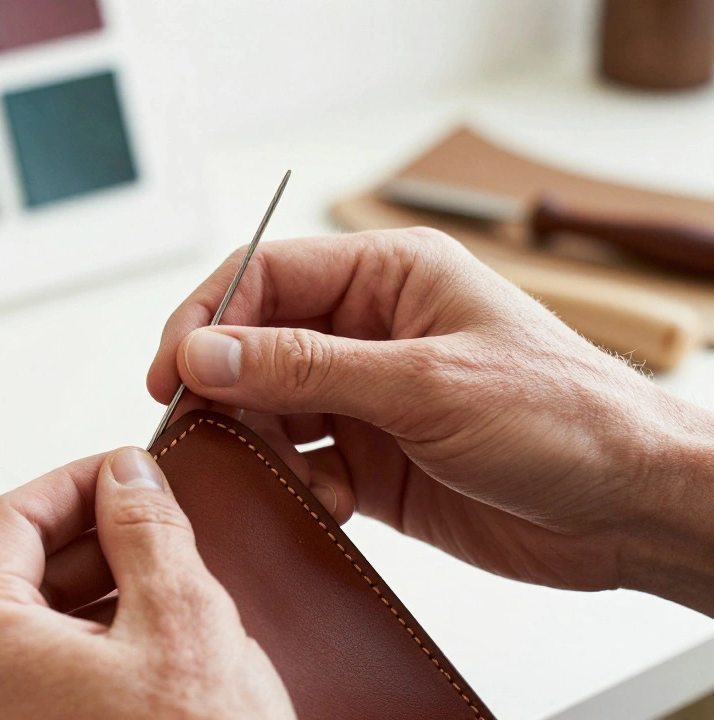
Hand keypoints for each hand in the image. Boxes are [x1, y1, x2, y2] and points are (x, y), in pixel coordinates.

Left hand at [0, 449, 292, 718]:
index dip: (75, 479)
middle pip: (18, 572)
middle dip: (94, 535)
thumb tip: (127, 471)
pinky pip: (52, 672)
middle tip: (163, 516)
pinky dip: (100, 639)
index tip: (131, 467)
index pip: (8, 520)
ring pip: (38, 623)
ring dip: (102, 586)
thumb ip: (147, 526)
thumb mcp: (184, 617)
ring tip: (172, 576)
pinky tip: (158, 639)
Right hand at [148, 228, 713, 613]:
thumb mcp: (426, 384)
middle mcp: (371, 329)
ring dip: (262, 443)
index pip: (267, 275)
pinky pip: (300, 462)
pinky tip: (331, 501)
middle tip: (204, 427)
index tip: (172, 369)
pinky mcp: (371, 457)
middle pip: (256, 342)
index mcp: (390, 276)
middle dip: (225, 386)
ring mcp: (368, 395)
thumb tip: (207, 350)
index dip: (208, 317)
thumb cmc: (564, 417)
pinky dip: (297, 485)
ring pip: (270, 406)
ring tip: (285, 473)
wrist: (630, 509)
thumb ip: (307, 367)